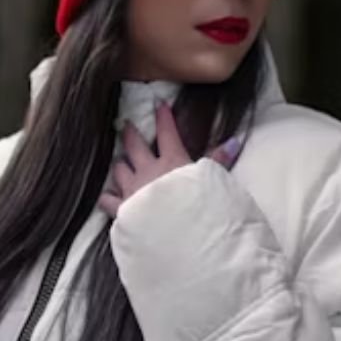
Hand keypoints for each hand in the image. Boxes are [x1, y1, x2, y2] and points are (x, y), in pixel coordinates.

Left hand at [99, 101, 241, 217]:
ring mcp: (132, 189)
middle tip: (125, 125)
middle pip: (135, 146)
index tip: (159, 104)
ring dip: (121, 165)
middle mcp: (148, 171)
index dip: (163, 117)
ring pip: (119, 169)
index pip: (167, 133)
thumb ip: (219, 160)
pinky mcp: (122, 210)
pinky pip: (108, 200)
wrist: (179, 235)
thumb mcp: (211, 182)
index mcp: (171, 162)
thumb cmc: (198, 207)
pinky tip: (106, 196)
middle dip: (130, 134)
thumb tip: (234, 141)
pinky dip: (107, 196)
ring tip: (120, 163)